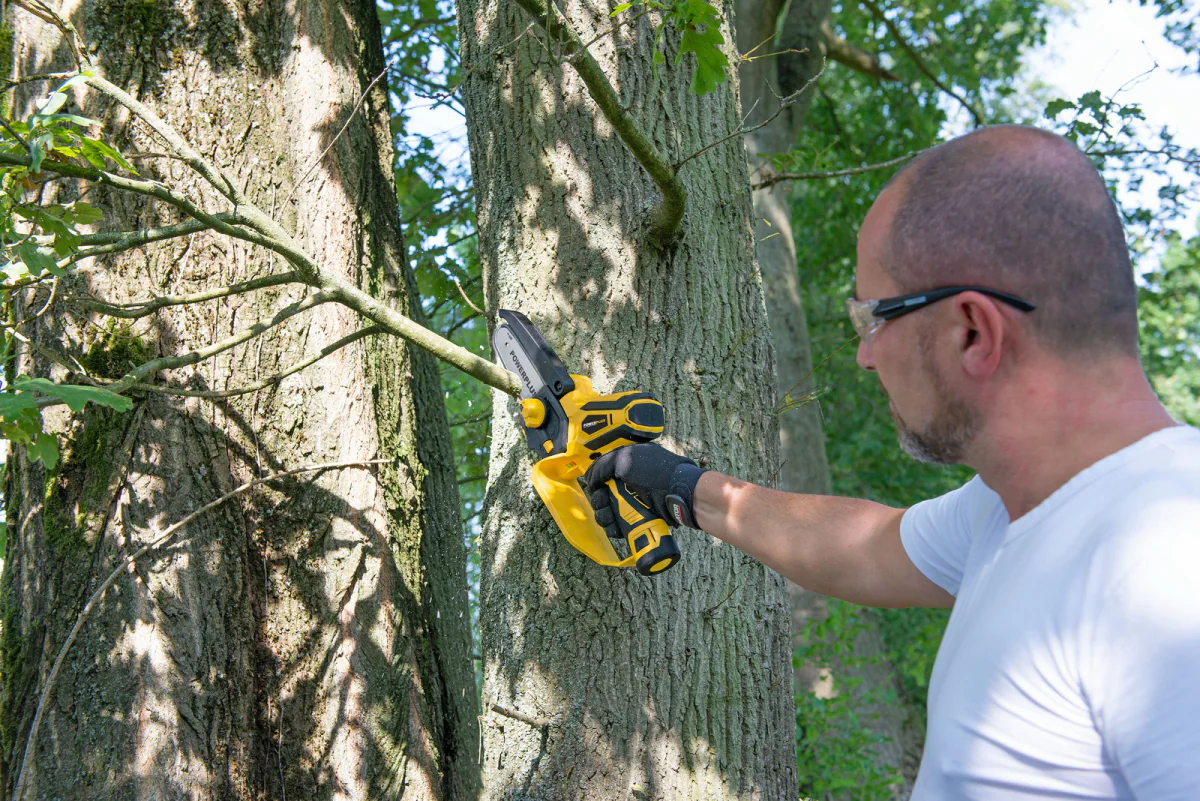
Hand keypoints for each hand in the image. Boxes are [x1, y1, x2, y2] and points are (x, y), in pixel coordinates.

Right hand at [583, 442, 707, 533]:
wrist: (681, 494)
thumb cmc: (656, 473)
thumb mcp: (625, 459)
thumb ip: (603, 465)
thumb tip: (590, 480)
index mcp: (627, 465)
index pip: (602, 476)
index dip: (596, 484)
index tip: (596, 489)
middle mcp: (629, 483)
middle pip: (604, 496)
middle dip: (599, 502)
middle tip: (604, 505)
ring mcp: (635, 501)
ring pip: (610, 512)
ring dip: (604, 517)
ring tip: (609, 518)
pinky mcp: (640, 518)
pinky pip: (621, 524)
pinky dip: (614, 528)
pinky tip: (615, 529)